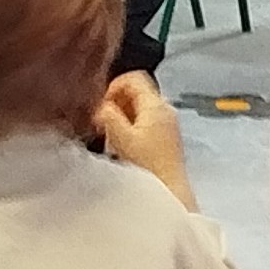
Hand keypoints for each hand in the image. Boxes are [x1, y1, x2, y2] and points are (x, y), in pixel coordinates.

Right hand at [92, 72, 191, 204]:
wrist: (170, 192)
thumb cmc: (150, 168)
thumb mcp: (121, 138)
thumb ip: (107, 116)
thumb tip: (99, 105)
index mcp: (156, 105)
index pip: (134, 77)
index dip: (113, 85)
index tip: (102, 103)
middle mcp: (166, 110)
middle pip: (137, 91)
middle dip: (116, 101)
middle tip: (102, 119)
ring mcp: (168, 124)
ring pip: (140, 107)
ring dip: (122, 115)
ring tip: (110, 134)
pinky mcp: (167, 138)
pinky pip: (146, 121)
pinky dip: (131, 126)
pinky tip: (123, 144)